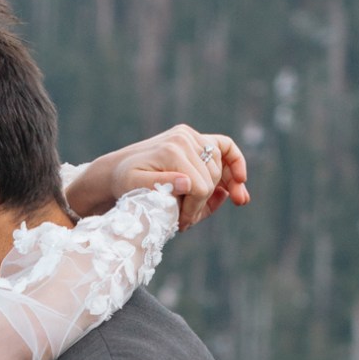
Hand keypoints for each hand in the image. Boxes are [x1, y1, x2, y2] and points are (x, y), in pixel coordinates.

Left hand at [65, 126, 248, 229]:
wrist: (116, 169)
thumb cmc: (124, 182)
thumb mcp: (134, 187)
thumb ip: (160, 185)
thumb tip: (188, 183)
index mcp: (172, 151)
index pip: (201, 187)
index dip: (195, 208)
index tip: (182, 223)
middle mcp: (184, 139)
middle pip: (212, 178)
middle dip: (204, 202)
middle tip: (190, 219)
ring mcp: (190, 136)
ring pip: (220, 166)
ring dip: (227, 186)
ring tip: (236, 201)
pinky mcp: (194, 138)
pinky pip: (225, 147)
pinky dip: (235, 163)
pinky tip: (241, 180)